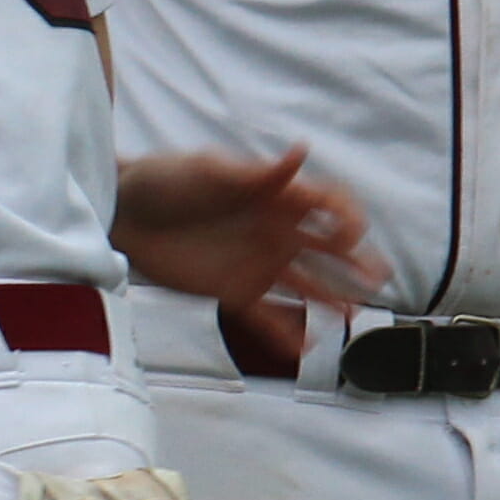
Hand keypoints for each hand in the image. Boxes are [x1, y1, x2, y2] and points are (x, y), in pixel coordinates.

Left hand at [114, 145, 382, 313]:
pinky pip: (268, 317)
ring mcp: (256, 264)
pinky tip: (309, 347)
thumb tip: (302, 152)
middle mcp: (273, 232)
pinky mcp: (233, 293)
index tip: (353, 234)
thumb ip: (257, 173)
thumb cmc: (165, 180)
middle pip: (327, 249)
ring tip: (356, 315)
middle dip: (355, 262)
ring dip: (333, 299)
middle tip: (377, 277)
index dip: (347, 216)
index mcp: (274, 198)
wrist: (122, 214)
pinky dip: (288, 333)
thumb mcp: (209, 171)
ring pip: (306, 286)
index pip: (326, 204)